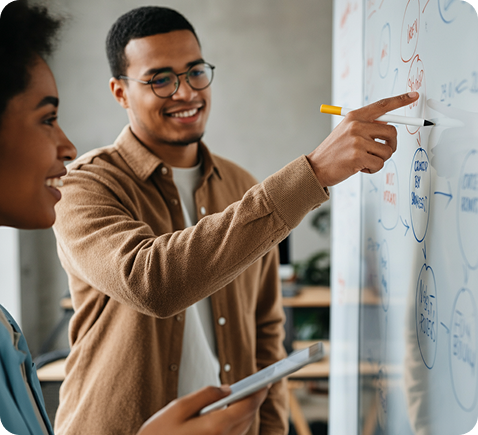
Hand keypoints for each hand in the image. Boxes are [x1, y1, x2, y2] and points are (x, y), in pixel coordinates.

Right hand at [136, 385, 267, 434]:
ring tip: (248, 397)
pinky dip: (236, 423)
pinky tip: (230, 414)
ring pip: (241, 429)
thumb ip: (205, 395)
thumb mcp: (178, 408)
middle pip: (247, 419)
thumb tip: (227, 389)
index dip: (259, 393)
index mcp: (214, 428)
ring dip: (246, 413)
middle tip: (259, 387)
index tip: (267, 382)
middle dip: (254, 402)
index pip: (246, 407)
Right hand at [307, 92, 419, 186]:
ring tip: (364, 161)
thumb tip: (389, 128)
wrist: (316, 167)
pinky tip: (360, 168)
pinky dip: (373, 169)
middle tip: (381, 152)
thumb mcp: (346, 132)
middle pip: (392, 131)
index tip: (414, 95)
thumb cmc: (333, 152)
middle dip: (391, 145)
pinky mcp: (358, 156)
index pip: (382, 106)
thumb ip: (365, 127)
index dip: (400, 100)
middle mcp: (357, 126)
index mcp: (354, 117)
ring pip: (387, 151)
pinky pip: (379, 164)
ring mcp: (357, 141)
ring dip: (380, 160)